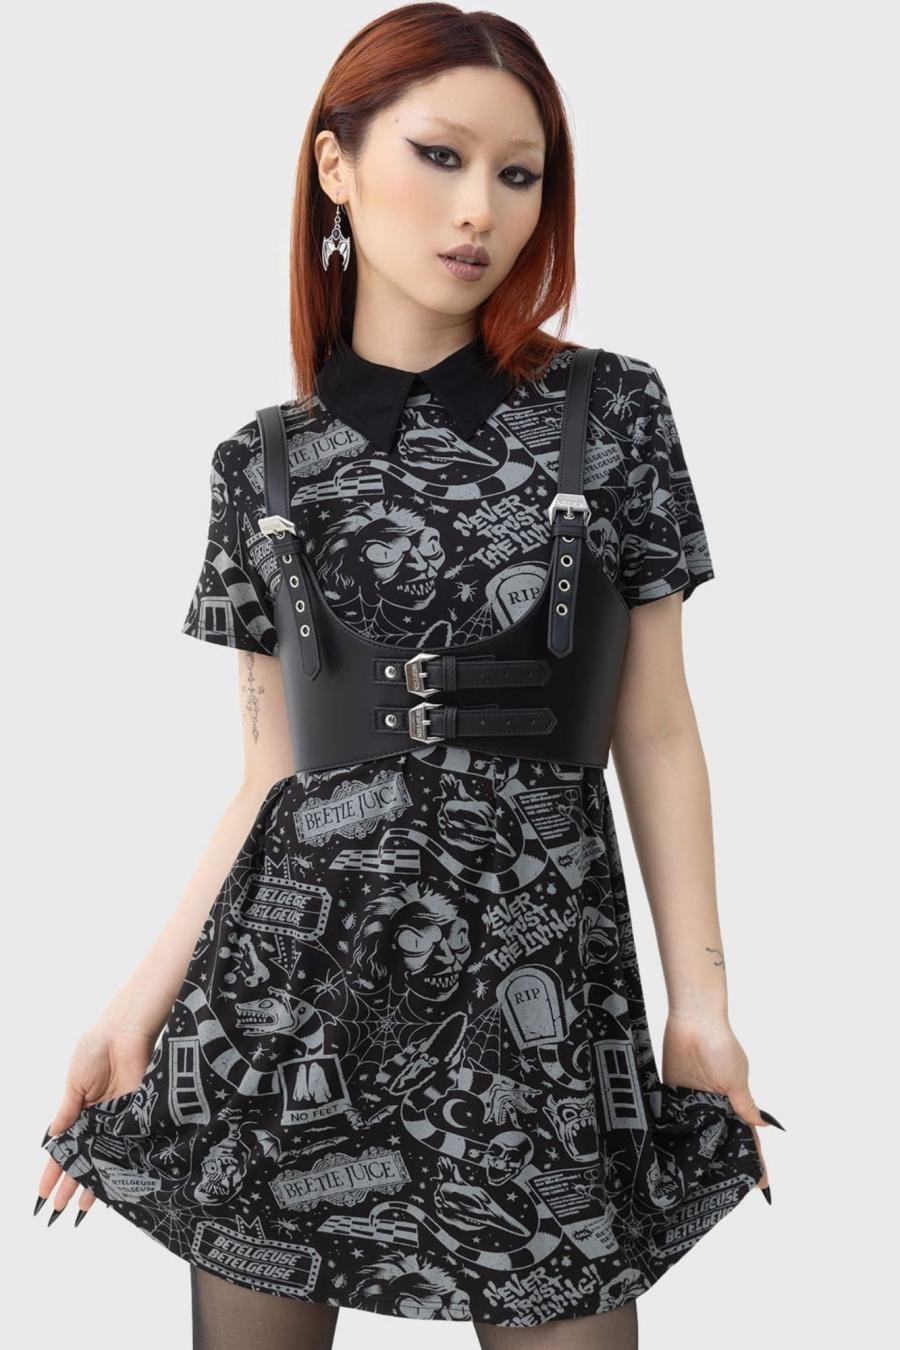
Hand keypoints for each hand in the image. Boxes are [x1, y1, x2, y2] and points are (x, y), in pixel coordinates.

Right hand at [36, 1023, 155, 1225]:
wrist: (124, 1032)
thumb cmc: (96, 1049)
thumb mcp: (74, 1083)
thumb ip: (67, 1112)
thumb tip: (53, 1137)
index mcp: (80, 1109)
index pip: (63, 1147)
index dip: (52, 1170)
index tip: (42, 1194)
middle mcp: (99, 1118)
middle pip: (82, 1158)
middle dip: (69, 1184)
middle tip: (58, 1211)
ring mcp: (118, 1119)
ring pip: (103, 1158)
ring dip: (92, 1182)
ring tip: (80, 1209)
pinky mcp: (137, 1115)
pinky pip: (126, 1145)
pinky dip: (119, 1164)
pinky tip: (112, 1184)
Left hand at [661, 1010, 776, 1197]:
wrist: (692, 1021)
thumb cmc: (720, 1046)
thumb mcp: (736, 1079)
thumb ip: (744, 1106)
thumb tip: (761, 1126)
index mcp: (734, 1101)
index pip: (746, 1136)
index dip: (753, 1159)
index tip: (760, 1185)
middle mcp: (714, 1103)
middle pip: (721, 1139)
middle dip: (724, 1161)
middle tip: (724, 1190)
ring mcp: (693, 1100)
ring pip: (698, 1133)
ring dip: (700, 1151)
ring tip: (700, 1181)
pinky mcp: (673, 1094)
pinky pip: (676, 1119)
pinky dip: (677, 1134)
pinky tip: (675, 1155)